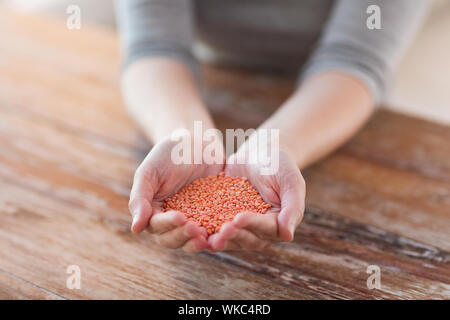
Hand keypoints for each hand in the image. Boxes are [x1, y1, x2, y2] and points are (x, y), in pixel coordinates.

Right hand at [129, 136, 223, 252]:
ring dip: (198, 242)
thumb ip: (140, 198)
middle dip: (184, 237)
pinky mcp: (212, 216)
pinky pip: (214, 230)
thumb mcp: (150, 172)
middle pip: (173, 239)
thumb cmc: (167, 154)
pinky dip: (217, 235)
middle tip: (196, 230)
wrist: (196, 142)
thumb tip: (135, 229)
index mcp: (153, 212)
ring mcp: (193, 220)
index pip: (157, 226)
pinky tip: (225, 234)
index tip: (180, 218)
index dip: (168, 225)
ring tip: (207, 238)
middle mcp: (172, 222)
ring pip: (192, 240)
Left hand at [208, 147, 304, 250]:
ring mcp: (240, 227)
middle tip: (220, 231)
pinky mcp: (223, 218)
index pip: (266, 229)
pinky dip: (204, 229)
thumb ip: (293, 207)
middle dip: (233, 235)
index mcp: (278, 224)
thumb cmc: (280, 164)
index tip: (238, 218)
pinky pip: (214, 226)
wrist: (259, 152)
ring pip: (229, 238)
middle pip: (246, 239)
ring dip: (218, 238)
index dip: (252, 224)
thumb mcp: (290, 181)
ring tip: (205, 236)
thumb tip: (288, 235)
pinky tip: (192, 226)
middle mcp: (259, 231)